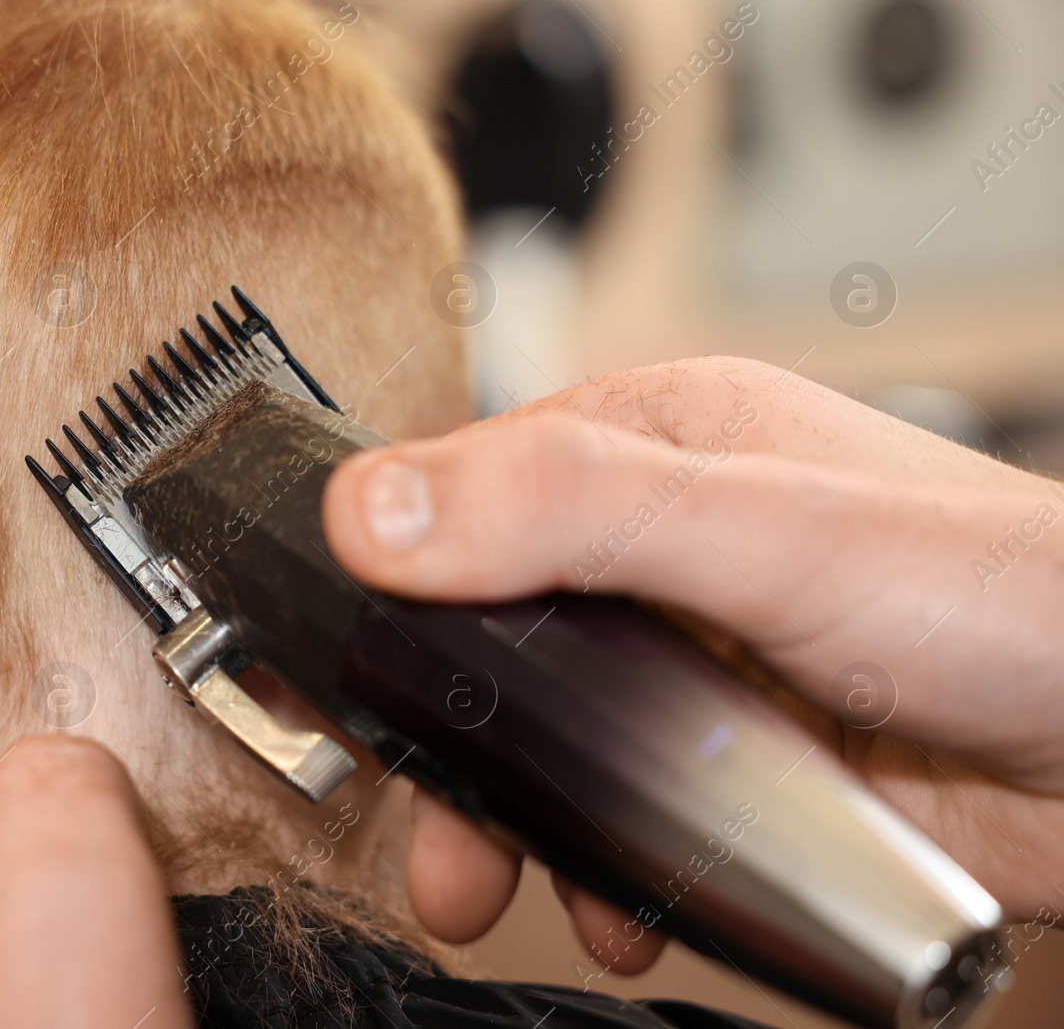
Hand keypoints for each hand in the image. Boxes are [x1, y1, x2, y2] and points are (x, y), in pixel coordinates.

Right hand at [322, 356, 1063, 965]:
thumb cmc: (1008, 596)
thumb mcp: (765, 531)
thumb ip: (567, 508)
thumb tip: (376, 508)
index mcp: (660, 443)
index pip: (471, 494)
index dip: (396, 582)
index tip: (349, 672)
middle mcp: (668, 546)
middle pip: (496, 634)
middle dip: (452, 740)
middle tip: (430, 823)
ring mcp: (701, 658)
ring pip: (552, 736)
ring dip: (519, 819)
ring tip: (505, 886)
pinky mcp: (734, 756)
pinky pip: (625, 810)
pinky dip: (605, 866)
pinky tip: (625, 904)